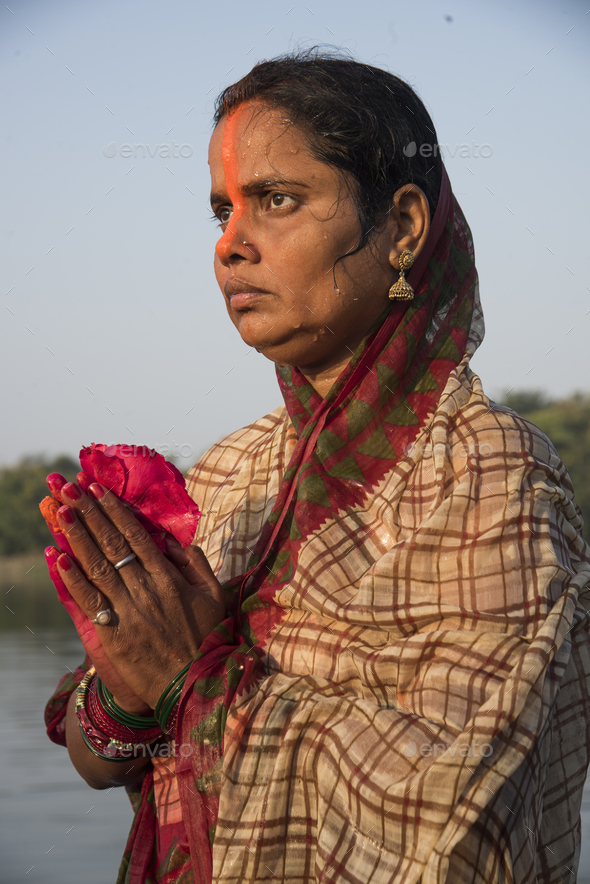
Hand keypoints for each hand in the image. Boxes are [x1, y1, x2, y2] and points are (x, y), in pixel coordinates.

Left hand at [55, 481, 224, 708]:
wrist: (193, 685)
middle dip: (89, 512)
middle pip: (112, 543)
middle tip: (70, 487)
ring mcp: (128, 609)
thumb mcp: (214, 595)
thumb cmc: (207, 639)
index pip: (136, 534)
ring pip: (98, 565)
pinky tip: (58, 556)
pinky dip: (73, 578)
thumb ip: (197, 564)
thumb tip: (175, 542)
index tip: (97, 489)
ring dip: (77, 536)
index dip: (114, 510)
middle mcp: (146, 587)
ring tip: (61, 510)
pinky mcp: (114, 632)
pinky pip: (90, 600)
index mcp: (169, 576)